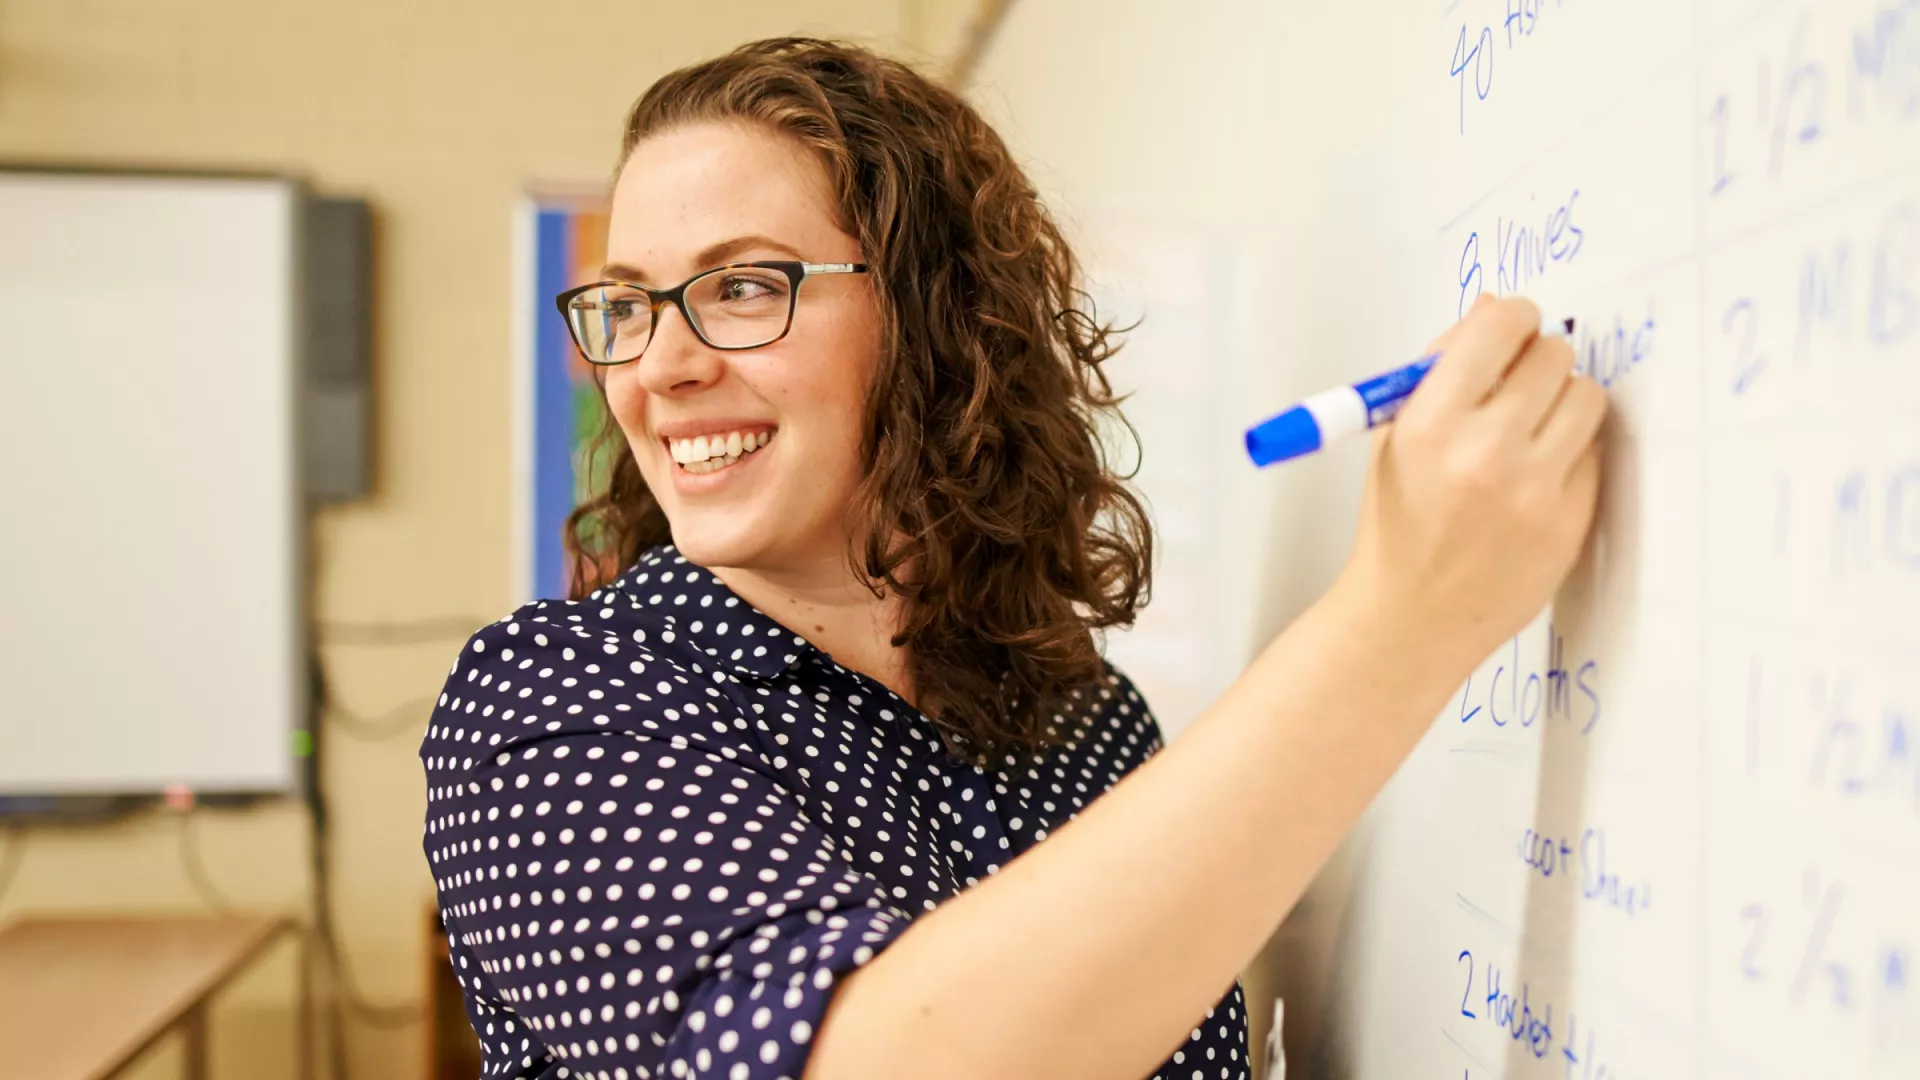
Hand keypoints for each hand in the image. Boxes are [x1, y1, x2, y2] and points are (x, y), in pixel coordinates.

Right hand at [1336, 295, 1606, 668]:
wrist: (1410, 617)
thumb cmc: (1397, 523)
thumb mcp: (1394, 437)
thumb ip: (1439, 368)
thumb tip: (1494, 310)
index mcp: (1431, 423)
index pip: (1500, 328)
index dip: (1514, 318)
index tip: (1514, 327)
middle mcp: (1486, 452)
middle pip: (1553, 356)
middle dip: (1538, 360)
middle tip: (1522, 383)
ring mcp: (1534, 491)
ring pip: (1587, 397)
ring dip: (1564, 401)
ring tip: (1536, 426)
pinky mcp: (1569, 522)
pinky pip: (1594, 454)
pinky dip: (1571, 454)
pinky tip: (1538, 476)